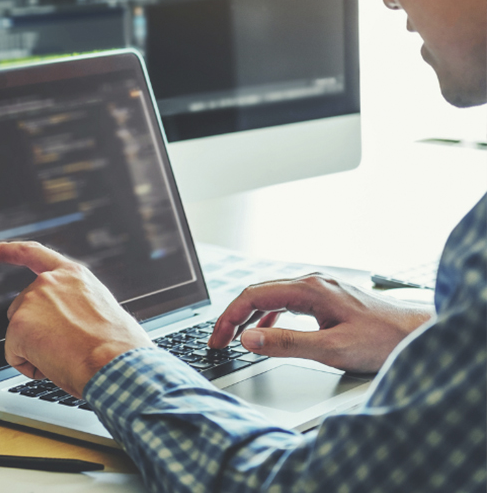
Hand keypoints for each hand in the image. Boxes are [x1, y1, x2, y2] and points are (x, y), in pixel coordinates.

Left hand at [0, 241, 152, 397]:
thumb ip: (75, 304)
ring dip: (36, 349)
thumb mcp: (100, 310)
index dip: (7, 251)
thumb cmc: (115, 346)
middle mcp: (50, 281)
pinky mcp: (19, 325)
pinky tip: (54, 364)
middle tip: (66, 347)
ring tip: (66, 355)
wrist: (114, 361)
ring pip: (19, 334)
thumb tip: (67, 324)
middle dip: (34, 331)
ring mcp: (32, 300)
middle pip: (22, 308)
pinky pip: (14, 355)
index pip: (33, 254)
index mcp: (73, 275)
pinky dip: (30, 366)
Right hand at [208, 273, 432, 372]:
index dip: (230, 317)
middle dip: (235, 316)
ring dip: (250, 317)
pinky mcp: (326, 298)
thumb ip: (286, 344)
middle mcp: (312, 282)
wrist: (413, 334)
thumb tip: (248, 339)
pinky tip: (266, 333)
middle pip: (259, 293)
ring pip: (272, 297)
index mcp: (309, 289)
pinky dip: (269, 317)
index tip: (218, 338)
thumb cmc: (380, 340)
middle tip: (219, 341)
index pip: (254, 295)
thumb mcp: (330, 349)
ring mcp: (319, 288)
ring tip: (236, 339)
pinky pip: (287, 302)